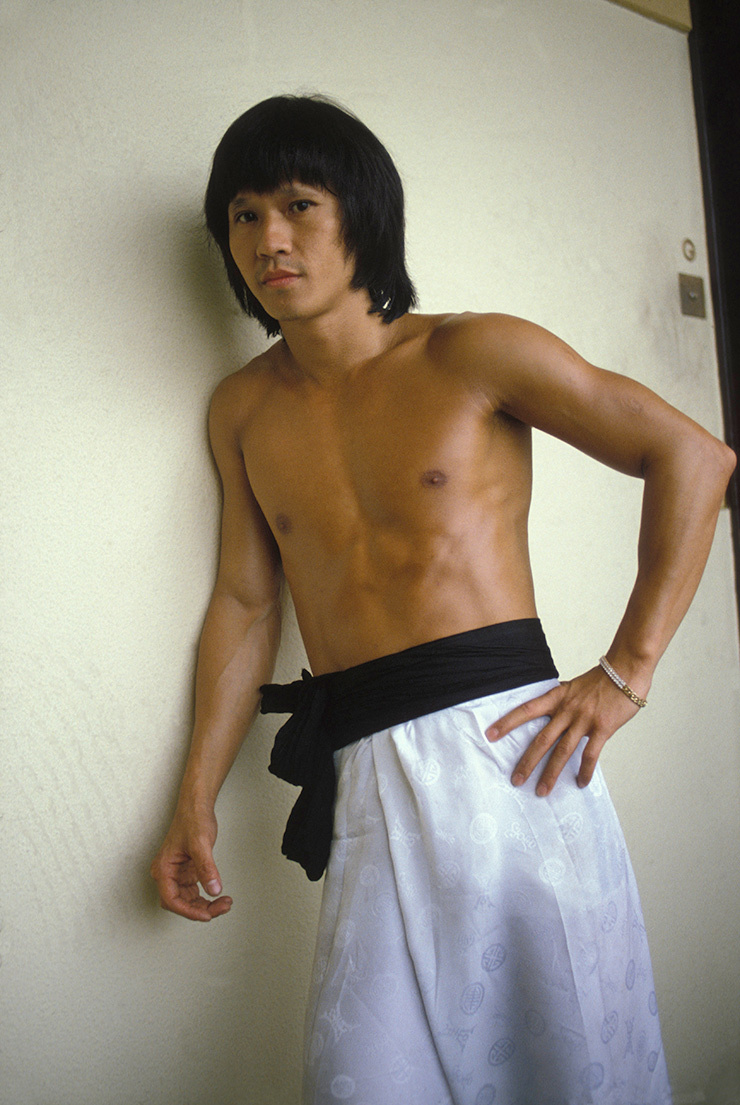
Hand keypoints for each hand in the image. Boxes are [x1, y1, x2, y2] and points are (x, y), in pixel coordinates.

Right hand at [150, 803, 232, 921]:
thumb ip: (206, 868)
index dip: (189, 911)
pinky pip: (194, 891)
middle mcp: (167, 874)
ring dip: (205, 905)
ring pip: (188, 900)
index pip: (171, 900)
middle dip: (200, 909)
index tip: (207, 915)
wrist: (196, 806)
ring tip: (225, 903)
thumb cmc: (192, 820)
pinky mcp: (186, 871)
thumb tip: (214, 890)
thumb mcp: (201, 844)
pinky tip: (219, 896)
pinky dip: (206, 896)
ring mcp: (176, 874)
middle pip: (180, 903)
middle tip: (222, 907)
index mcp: (163, 869)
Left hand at [485, 667, 641, 795]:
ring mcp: (584, 720)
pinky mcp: (602, 729)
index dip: (507, 723)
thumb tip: (549, 713)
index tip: (490, 735)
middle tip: (515, 779)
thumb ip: (560, 701)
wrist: (626, 671)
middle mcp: (567, 710)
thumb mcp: (573, 687)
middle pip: (542, 739)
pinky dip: (585, 771)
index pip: (526, 710)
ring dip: (551, 774)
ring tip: (542, 791)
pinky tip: (580, 783)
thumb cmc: (601, 680)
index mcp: (557, 697)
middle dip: (527, 761)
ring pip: (563, 751)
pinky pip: (590, 754)